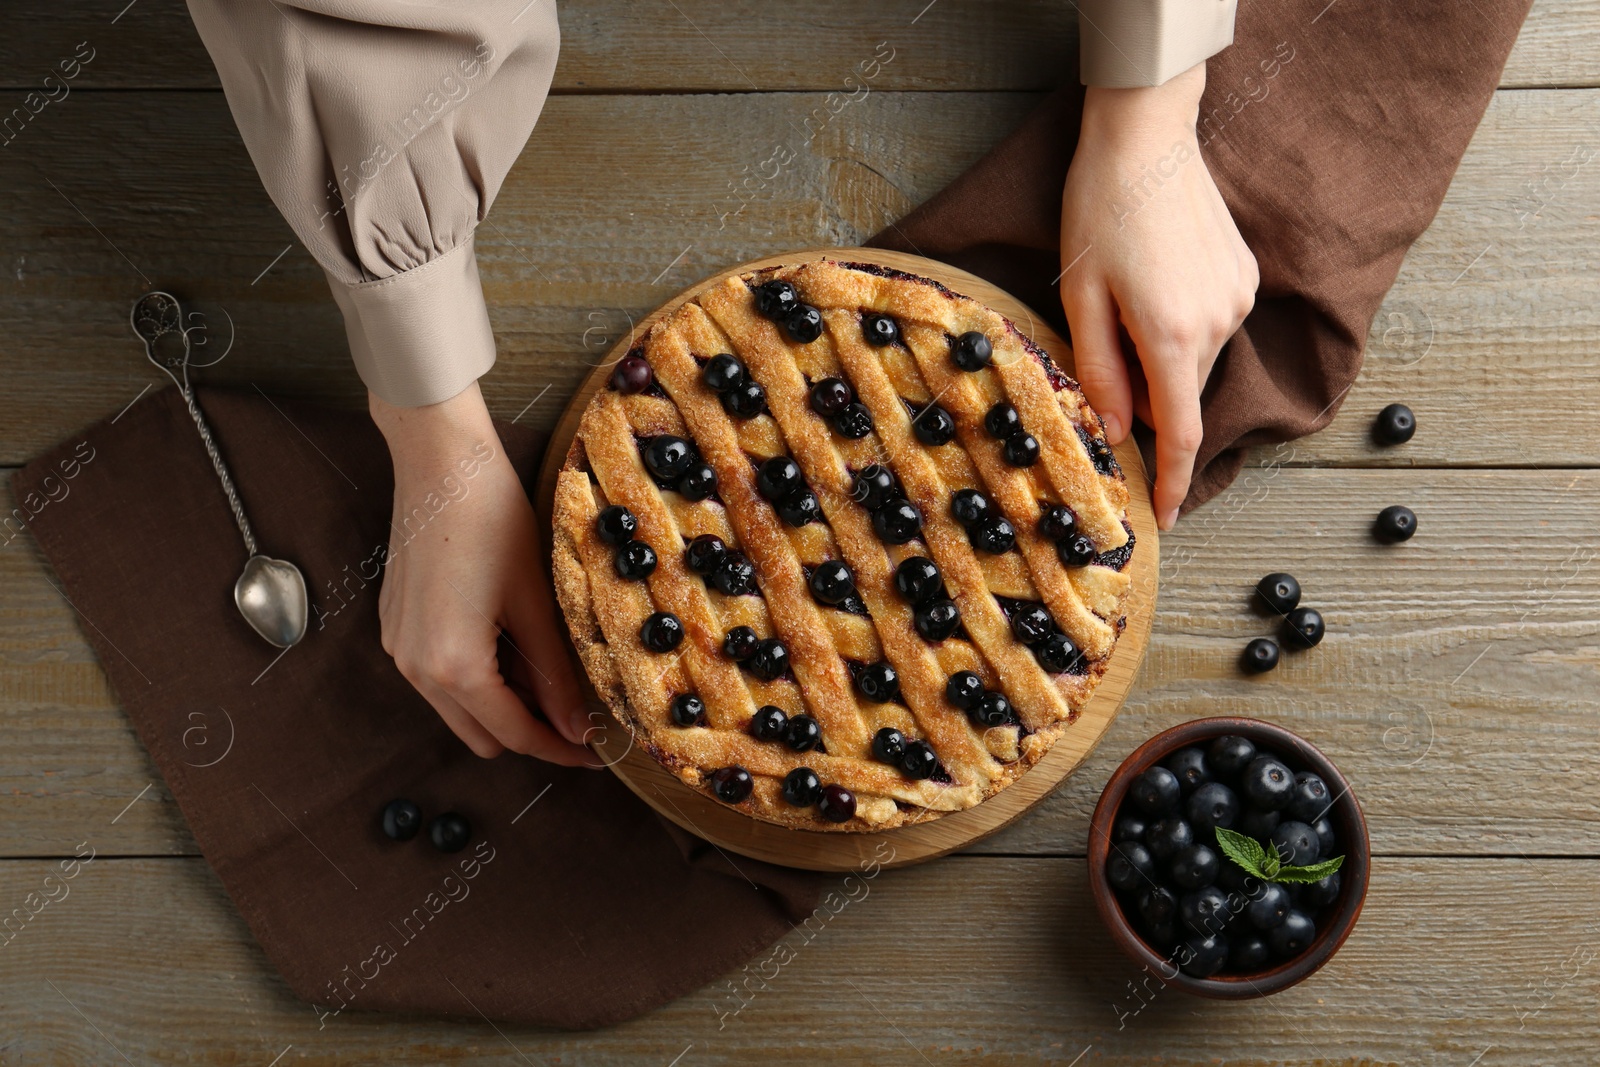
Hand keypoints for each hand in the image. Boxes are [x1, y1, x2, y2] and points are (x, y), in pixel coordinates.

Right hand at [370, 383, 591, 764]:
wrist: (440, 465)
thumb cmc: (492, 522)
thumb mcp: (536, 603)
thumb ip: (555, 674)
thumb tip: (577, 727)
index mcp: (454, 667)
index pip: (514, 735)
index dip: (559, 749)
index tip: (592, 754)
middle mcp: (416, 669)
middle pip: (481, 735)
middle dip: (530, 731)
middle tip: (578, 713)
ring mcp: (399, 649)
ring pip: (458, 709)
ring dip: (502, 704)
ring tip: (548, 669)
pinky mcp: (395, 627)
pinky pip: (438, 676)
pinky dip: (476, 677)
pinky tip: (509, 643)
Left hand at [1058, 61, 1258, 528]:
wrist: (1147, 137)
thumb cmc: (1100, 212)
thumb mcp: (1080, 298)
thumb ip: (1099, 371)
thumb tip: (1113, 431)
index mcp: (1172, 336)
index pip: (1178, 432)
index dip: (1171, 480)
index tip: (1166, 517)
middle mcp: (1218, 322)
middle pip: (1180, 394)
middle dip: (1145, 398)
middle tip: (1105, 357)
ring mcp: (1238, 297)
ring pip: (1194, 361)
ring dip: (1161, 357)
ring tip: (1124, 302)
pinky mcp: (1244, 276)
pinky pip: (1209, 326)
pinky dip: (1180, 327)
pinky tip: (1153, 282)